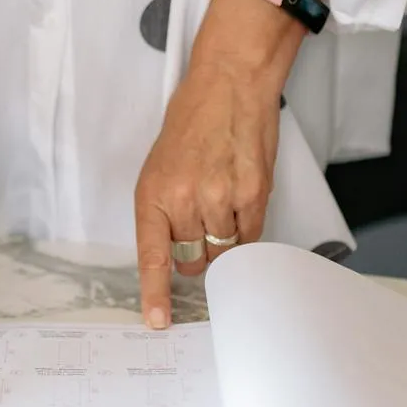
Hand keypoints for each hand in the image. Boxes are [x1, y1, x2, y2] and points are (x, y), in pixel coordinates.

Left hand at [134, 59, 279, 327]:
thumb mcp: (160, 167)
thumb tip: (176, 255)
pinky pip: (250, 236)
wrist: (229, 84)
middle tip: (201, 222)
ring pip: (223, 251)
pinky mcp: (254, 194)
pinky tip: (240, 199)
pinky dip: (245, 228)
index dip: (155, 294)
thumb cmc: (194, 122)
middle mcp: (184, 199)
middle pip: (193, 260)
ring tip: (222, 198)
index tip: (158, 322)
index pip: (152, 256)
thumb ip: (164, 212)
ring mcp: (221, 198)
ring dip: (223, 238)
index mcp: (153, 194)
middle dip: (196, 253)